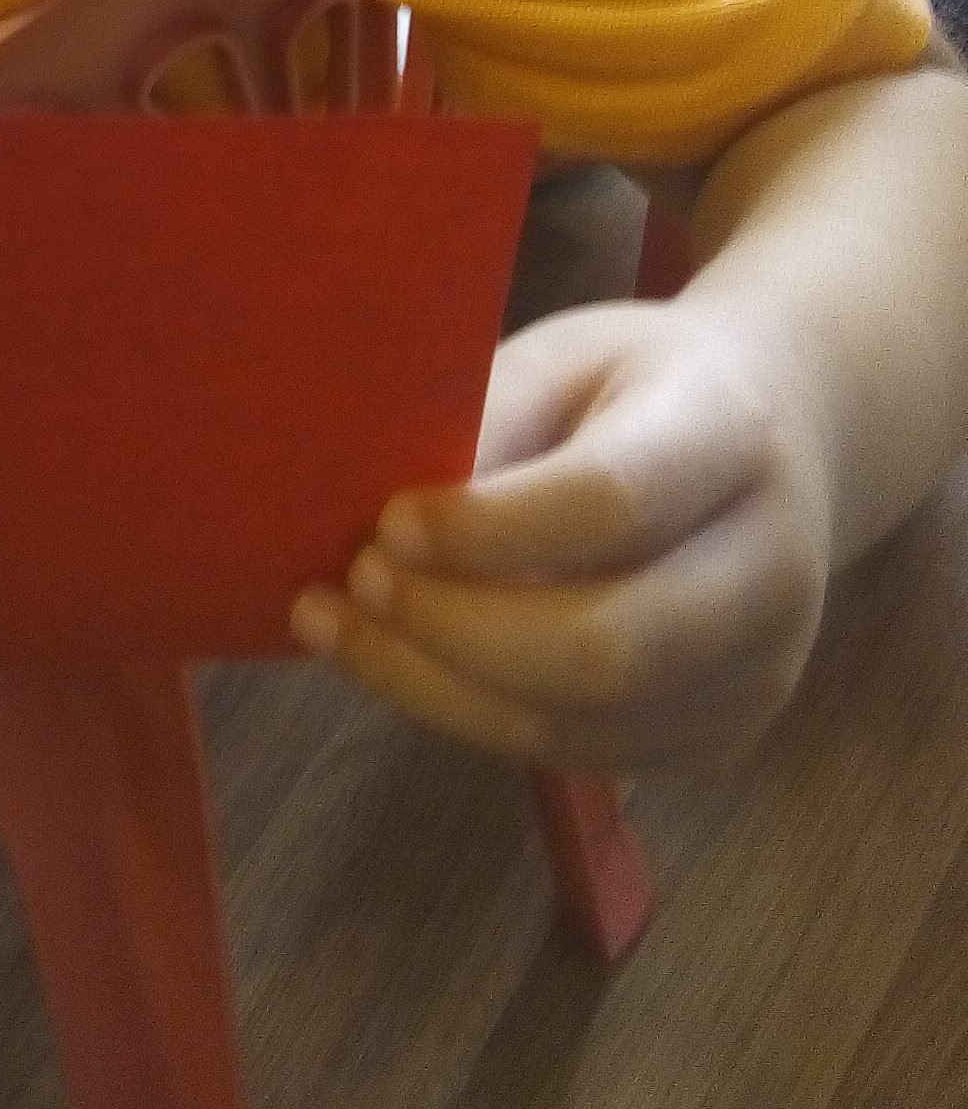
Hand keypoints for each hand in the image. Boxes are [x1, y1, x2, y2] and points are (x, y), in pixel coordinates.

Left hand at [290, 297, 831, 769]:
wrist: (772, 443)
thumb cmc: (636, 386)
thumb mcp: (562, 354)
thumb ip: (488, 421)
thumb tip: (382, 509)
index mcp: (732, 437)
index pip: (614, 504)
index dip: (489, 528)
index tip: (388, 519)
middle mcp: (770, 571)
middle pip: (611, 647)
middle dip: (456, 628)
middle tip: (355, 581)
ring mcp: (756, 672)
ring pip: (584, 722)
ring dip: (437, 686)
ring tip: (335, 626)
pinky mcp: (719, 733)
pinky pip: (578, 753)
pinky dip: (466, 715)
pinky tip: (394, 663)